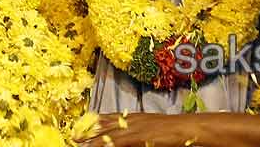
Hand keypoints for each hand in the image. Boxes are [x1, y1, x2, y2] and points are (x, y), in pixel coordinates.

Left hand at [76, 113, 195, 146]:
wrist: (186, 128)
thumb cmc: (171, 131)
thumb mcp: (150, 129)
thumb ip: (137, 132)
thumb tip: (127, 138)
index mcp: (133, 117)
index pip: (107, 118)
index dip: (93, 122)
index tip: (80, 125)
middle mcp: (130, 120)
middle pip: (103, 125)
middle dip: (87, 131)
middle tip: (73, 136)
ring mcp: (133, 127)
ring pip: (107, 134)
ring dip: (92, 140)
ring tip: (80, 143)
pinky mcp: (138, 136)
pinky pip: (118, 142)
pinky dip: (107, 145)